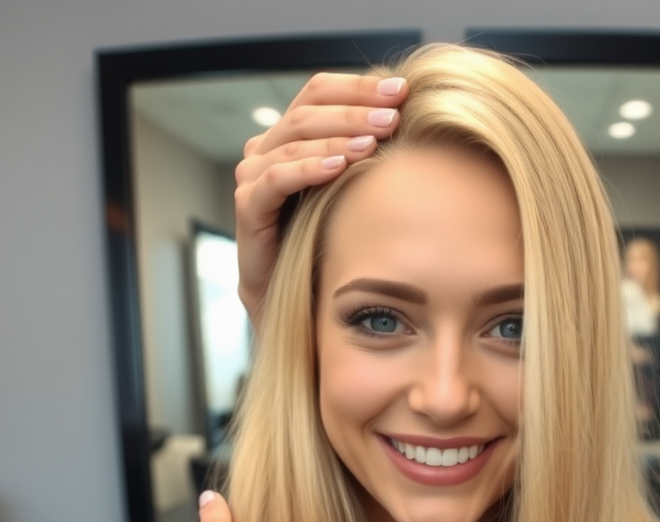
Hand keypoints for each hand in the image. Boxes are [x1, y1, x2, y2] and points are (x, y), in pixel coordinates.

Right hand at [234, 72, 407, 323]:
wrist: (292, 295)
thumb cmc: (326, 239)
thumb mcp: (351, 188)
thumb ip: (366, 151)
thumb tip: (412, 117)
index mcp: (288, 134)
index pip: (319, 91)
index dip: (358, 87)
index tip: (401, 90)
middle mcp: (265, 148)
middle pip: (308, 109)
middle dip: (355, 110)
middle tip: (394, 115)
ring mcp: (252, 176)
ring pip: (295, 140)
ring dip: (338, 137)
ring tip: (374, 140)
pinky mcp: (247, 207)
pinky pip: (277, 178)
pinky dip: (309, 168)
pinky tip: (339, 168)